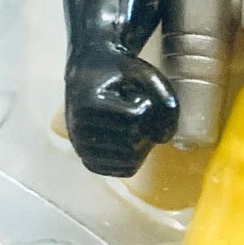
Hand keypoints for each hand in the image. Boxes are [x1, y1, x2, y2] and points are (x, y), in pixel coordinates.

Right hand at [65, 46, 177, 177]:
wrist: (87, 77)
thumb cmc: (118, 74)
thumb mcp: (144, 75)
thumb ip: (164, 99)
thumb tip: (164, 138)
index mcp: (88, 104)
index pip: (135, 117)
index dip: (146, 105)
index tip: (135, 94)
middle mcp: (79, 130)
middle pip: (134, 142)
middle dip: (146, 126)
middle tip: (136, 109)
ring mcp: (82, 149)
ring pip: (131, 160)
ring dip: (142, 142)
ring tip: (131, 122)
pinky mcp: (89, 162)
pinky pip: (126, 170)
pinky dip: (136, 156)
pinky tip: (129, 138)